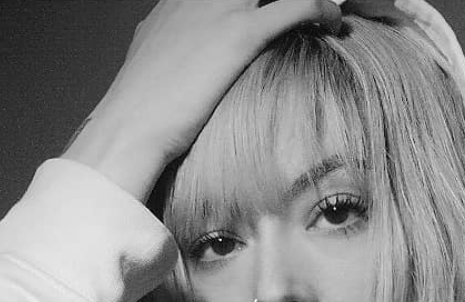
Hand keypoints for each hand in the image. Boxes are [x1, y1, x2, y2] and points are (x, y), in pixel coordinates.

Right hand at [63, 0, 341, 201]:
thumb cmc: (142, 110)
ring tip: (325, 11)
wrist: (132, 125)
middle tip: (306, 10)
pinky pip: (295, 5)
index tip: (272, 10)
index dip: (251, 0)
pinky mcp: (239, 33)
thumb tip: (182, 62)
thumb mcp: (154, 63)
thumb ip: (171, 48)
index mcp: (177, 2)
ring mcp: (218, 9)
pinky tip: (332, 20)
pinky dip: (320, 7)